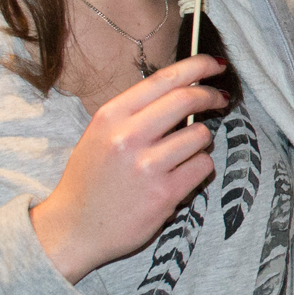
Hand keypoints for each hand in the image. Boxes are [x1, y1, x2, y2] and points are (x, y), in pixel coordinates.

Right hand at [30, 55, 229, 283]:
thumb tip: (183, 88)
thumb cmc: (91, 180)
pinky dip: (199, 169)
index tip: (216, 65)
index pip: (164, 79)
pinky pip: (203, 167)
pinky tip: (181, 177)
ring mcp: (147, 166)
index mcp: (110, 116)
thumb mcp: (100, 135)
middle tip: (220, 98)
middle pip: (187, 99)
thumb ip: (136, 113)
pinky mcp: (165, 193)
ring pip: (200, 136)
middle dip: (211, 96)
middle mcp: (128, 136)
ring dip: (200, 142)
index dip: (197, 67)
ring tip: (182, 155)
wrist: (73, 229)